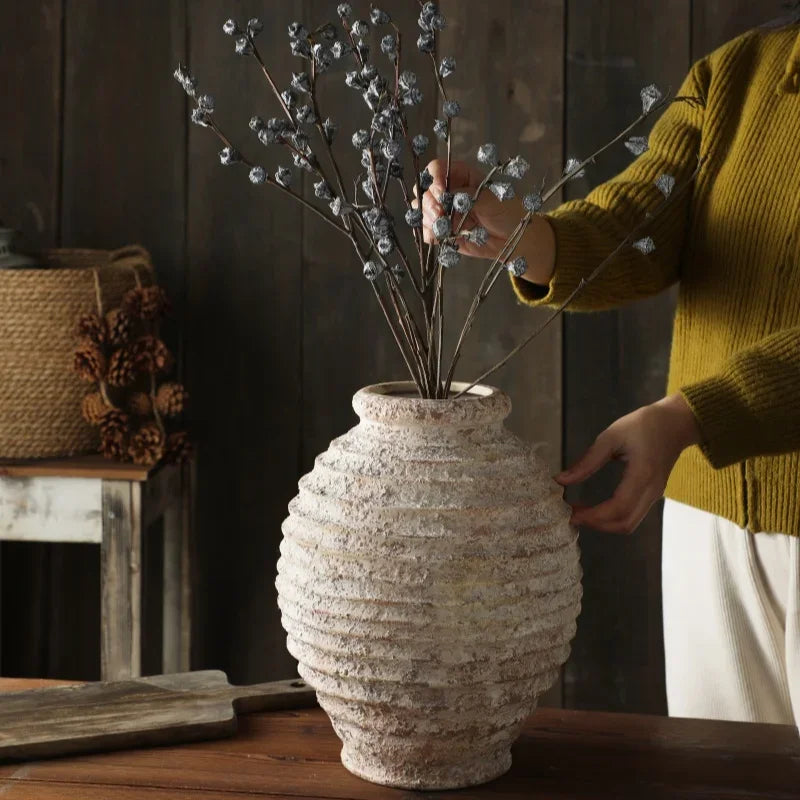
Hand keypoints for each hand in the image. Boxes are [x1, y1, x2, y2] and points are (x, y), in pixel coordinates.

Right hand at [413, 159, 556, 283]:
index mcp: (461, 176)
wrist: (514, 239)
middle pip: (425, 190)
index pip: (437, 169)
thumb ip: (467, 197)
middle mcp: (449, 193)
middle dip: (428, 202)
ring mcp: (445, 213)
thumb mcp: (491, 199)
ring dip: (428, 218)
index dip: (434, 178)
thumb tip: (445, 197)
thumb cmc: (508, 212)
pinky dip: (430, 234)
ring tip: (442, 226)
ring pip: (423, 211)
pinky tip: (440, 238)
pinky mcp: (444, 232)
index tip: (440, 191)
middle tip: (439, 212)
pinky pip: (428, 232)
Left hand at [556, 394, 701, 533]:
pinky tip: (597, 509)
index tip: (571, 513)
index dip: (593, 516)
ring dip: (604, 524)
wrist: (677, 422)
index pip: (618, 507)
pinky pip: (633, 515)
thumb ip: (588, 460)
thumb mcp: (612, 436)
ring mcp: (655, 495)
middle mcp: (651, 490)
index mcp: (642, 474)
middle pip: (625, 523)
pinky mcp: (653, 495)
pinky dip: (613, 518)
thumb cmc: (644, 424)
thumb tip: (561, 480)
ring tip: (581, 512)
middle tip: (572, 514)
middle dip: (596, 524)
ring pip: (630, 523)